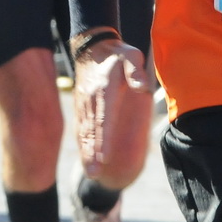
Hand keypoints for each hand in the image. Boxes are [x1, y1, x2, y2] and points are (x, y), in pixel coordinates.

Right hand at [72, 40, 151, 185]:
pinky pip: (80, 128)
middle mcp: (91, 100)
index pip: (103, 118)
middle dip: (92, 153)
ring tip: (90, 172)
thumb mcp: (131, 56)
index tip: (104, 157)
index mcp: (104, 90)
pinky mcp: (81, 106)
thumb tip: (141, 88)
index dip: (102, 139)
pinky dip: (82, 144)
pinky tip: (85, 159)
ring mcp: (83, 104)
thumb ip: (136, 71)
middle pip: (91, 130)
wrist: (92, 47)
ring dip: (86, 152)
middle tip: (94, 174)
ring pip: (83, 132)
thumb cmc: (117, 54)